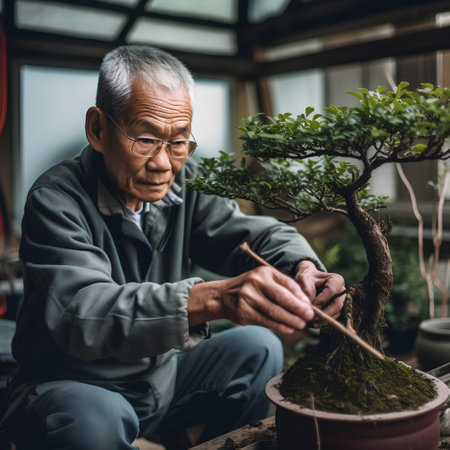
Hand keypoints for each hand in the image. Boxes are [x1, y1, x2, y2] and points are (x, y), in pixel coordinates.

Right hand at [188, 265, 314, 333]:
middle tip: (310, 317)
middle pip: (282, 298)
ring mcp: (248, 297)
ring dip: (291, 320)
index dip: (301, 297)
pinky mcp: (244, 312)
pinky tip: (289, 328)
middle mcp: (255, 282)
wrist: (222, 296)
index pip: (288, 284)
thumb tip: (305, 303)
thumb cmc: (250, 288)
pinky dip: (280, 326)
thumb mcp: (264, 280)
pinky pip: (266, 321)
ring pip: (275, 312)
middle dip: (299, 309)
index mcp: (264, 272)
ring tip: (301, 325)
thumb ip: (282, 288)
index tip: (310, 306)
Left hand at [294, 260, 345, 326]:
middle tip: (312, 318)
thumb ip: (308, 292)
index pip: (331, 291)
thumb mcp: (304, 281)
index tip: (311, 306)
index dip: (321, 300)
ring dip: (324, 319)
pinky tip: (313, 324)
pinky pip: (332, 318)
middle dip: (324, 313)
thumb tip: (311, 308)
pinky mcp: (336, 309)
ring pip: (335, 313)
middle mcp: (342, 291)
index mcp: (337, 280)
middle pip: (336, 305)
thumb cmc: (306, 278)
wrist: (307, 281)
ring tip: (311, 323)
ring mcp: (340, 301)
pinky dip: (323, 321)